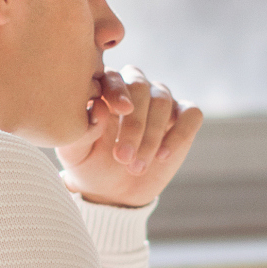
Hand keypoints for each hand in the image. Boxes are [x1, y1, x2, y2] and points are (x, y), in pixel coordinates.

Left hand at [57, 65, 200, 208]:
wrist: (112, 191)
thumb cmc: (89, 164)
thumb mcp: (76, 153)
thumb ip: (83, 130)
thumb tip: (99, 108)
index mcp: (105, 87)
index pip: (113, 76)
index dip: (118, 91)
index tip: (120, 111)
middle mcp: (134, 88)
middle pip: (140, 87)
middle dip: (134, 123)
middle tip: (122, 157)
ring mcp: (161, 101)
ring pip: (163, 101)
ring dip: (151, 135)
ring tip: (135, 167)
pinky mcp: (183, 118)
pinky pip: (191, 115)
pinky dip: (179, 134)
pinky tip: (162, 156)